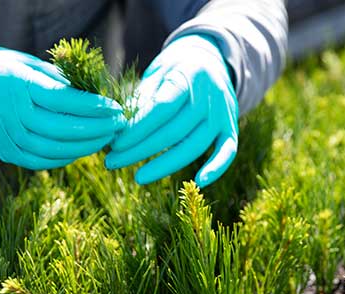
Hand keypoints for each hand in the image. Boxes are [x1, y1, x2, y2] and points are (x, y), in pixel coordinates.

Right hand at [0, 42, 122, 169]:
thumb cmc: (3, 71)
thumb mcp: (29, 64)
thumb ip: (59, 80)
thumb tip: (95, 94)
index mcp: (21, 85)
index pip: (64, 99)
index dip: (93, 106)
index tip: (115, 107)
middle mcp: (15, 114)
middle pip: (64, 128)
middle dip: (97, 128)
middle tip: (118, 125)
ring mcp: (10, 136)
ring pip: (55, 149)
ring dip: (86, 146)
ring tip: (106, 138)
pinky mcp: (7, 152)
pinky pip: (42, 161)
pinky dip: (65, 158)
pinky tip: (82, 150)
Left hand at [104, 34, 238, 186]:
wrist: (210, 61)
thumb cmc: (174, 72)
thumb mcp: (156, 74)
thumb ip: (142, 100)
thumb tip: (119, 130)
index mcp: (187, 77)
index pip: (161, 109)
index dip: (137, 130)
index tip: (115, 144)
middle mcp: (209, 96)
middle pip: (174, 132)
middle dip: (140, 150)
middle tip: (113, 161)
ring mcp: (223, 114)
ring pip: (194, 147)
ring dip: (164, 166)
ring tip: (138, 176)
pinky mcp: (230, 128)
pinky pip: (227, 152)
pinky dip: (216, 168)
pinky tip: (199, 181)